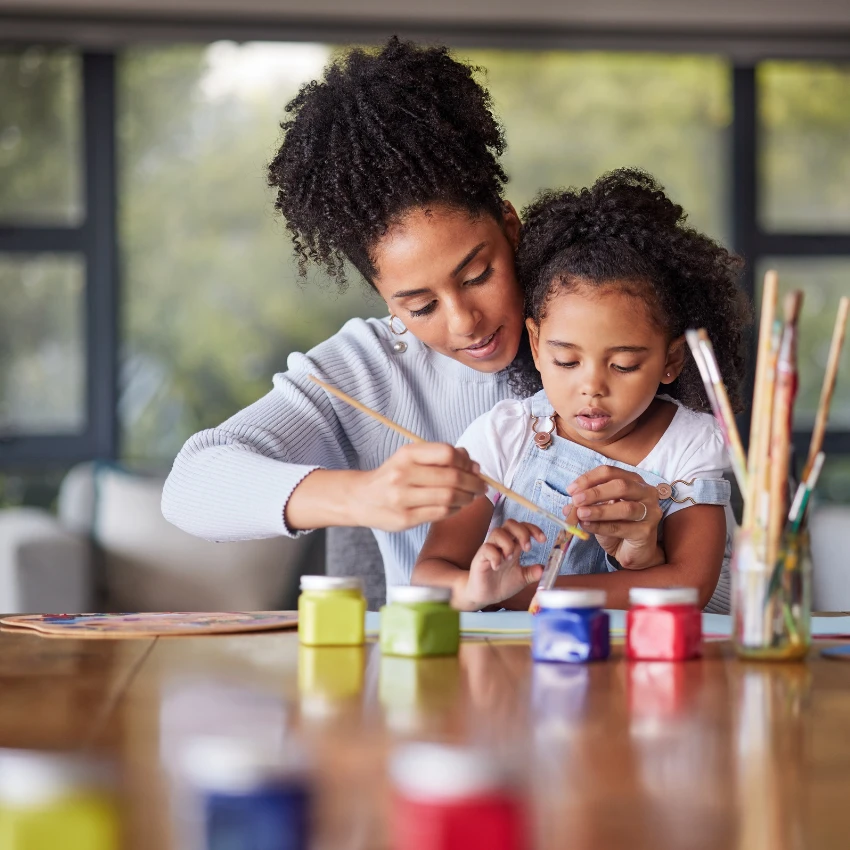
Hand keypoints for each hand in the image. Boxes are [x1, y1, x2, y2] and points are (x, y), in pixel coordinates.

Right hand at [350, 443, 485, 531]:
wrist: (361, 498)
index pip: (447, 453)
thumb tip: (474, 464)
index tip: (474, 468)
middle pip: (452, 478)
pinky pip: (440, 514)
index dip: (466, 461)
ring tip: (471, 497)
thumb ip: (440, 457)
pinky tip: (457, 507)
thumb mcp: (411, 458)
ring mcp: (402, 498)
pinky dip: (455, 510)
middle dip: (474, 483)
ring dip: (467, 498)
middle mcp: (403, 474)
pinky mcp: (405, 519)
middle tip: (481, 487)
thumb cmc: (393, 476)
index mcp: (406, 454)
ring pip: (449, 498)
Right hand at [460, 520, 544, 609]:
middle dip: (522, 532)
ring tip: (510, 558)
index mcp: (513, 546)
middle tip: (527, 548)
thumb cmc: (502, 584)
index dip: (533, 529)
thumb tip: (543, 569)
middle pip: (510, 524)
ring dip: (507, 543)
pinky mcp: (480, 558)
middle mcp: (502, 545)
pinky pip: (486, 548)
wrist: (485, 596)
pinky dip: (495, 556)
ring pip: (497, 532)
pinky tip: (497, 567)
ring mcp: (490, 550)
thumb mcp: (522, 579)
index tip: (543, 540)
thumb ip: (532, 573)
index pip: (522, 528)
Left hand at [566, 466, 664, 569]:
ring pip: (624, 508)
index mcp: (633, 480)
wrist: (632, 551)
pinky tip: (588, 526)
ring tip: (581, 514)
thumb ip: (585, 504)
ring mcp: (650, 511)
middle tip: (576, 500)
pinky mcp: (646, 531)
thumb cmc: (617, 525)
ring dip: (599, 510)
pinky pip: (622, 527)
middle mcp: (645, 492)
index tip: (571, 489)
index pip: (610, 472)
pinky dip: (602, 526)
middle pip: (621, 486)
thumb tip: (569, 505)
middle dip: (595, 492)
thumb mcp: (598, 510)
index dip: (589, 479)